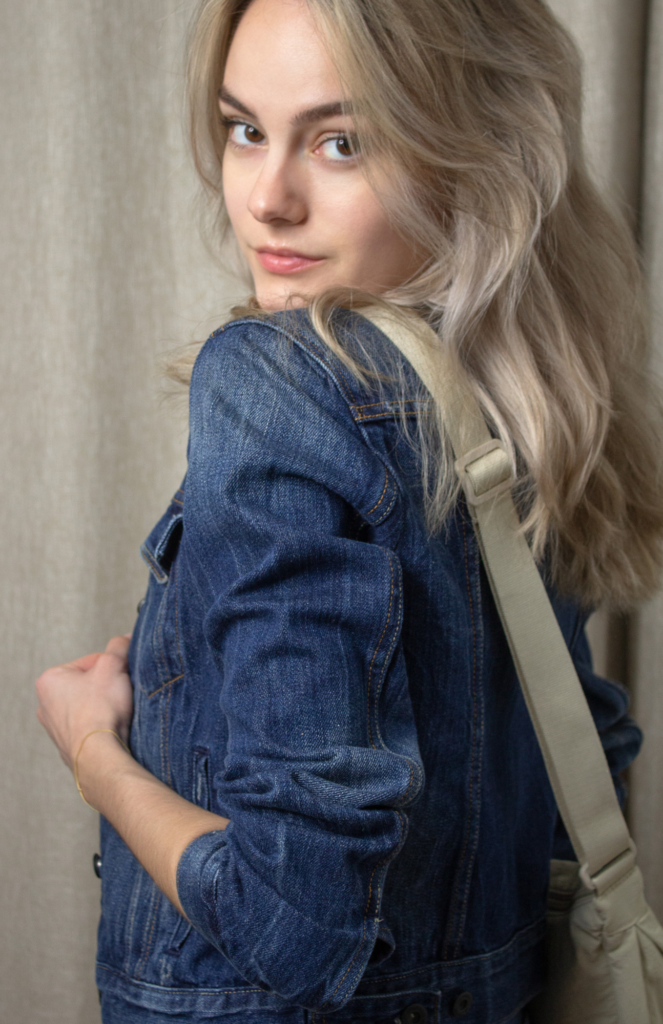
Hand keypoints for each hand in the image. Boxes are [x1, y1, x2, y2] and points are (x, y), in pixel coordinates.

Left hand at [36, 635, 133, 770]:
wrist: (99, 754)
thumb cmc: (100, 710)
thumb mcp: (113, 666)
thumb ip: (119, 646)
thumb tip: (125, 639)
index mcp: (49, 680)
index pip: (90, 662)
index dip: (112, 666)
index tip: (122, 674)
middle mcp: (45, 704)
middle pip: (88, 684)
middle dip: (107, 686)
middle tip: (121, 692)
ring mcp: (55, 728)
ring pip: (89, 706)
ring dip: (105, 706)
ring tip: (118, 711)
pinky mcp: (68, 745)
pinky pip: (90, 727)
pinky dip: (102, 725)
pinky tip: (112, 727)